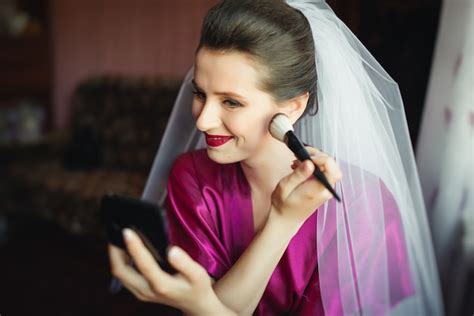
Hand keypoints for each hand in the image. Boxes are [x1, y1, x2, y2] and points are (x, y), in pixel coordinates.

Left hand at [108, 229, 235, 315]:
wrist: (195, 305)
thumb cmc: (198, 287)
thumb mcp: (198, 275)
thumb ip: (185, 263)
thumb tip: (172, 250)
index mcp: (161, 285)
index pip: (143, 264)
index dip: (134, 246)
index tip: (127, 231)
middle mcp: (147, 290)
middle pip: (121, 271)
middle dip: (114, 250)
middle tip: (114, 231)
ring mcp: (141, 293)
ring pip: (120, 274)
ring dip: (115, 256)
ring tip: (117, 237)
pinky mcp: (140, 292)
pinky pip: (124, 276)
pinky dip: (121, 261)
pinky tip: (124, 249)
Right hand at [270, 146, 341, 227]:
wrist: (285, 219)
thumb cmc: (283, 205)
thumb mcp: (285, 187)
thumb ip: (298, 175)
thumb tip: (310, 163)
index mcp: (317, 190)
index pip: (332, 170)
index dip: (322, 159)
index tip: (307, 158)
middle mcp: (325, 190)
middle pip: (333, 166)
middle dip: (318, 156)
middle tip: (302, 154)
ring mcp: (325, 189)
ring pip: (329, 167)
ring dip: (315, 159)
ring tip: (298, 161)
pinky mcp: (322, 188)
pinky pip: (324, 172)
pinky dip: (313, 165)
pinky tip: (300, 166)